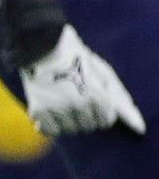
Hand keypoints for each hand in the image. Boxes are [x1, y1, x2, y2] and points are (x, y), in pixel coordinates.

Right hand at [21, 25, 146, 137]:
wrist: (42, 47)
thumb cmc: (77, 60)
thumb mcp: (104, 74)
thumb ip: (121, 102)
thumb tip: (140, 129)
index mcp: (98, 96)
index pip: (105, 121)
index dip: (100, 109)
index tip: (90, 95)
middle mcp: (78, 106)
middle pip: (88, 127)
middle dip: (84, 115)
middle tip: (73, 96)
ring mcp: (57, 109)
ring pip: (70, 131)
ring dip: (67, 121)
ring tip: (61, 102)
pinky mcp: (39, 111)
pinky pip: (50, 131)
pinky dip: (51, 124)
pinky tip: (50, 110)